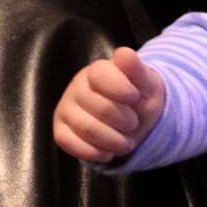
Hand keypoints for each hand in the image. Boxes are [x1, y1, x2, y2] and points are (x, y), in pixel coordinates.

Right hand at [52, 46, 165, 163]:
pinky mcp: (60, 129)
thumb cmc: (138, 98)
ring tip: (126, 143)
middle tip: (133, 124)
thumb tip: (125, 53)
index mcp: (97, 70)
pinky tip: (107, 152)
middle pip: (99, 107)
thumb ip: (136, 70)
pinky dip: (92, 152)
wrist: (132, 118)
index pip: (101, 75)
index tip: (135, 97)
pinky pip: (68, 143)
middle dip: (124, 121)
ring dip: (112, 141)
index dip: (122, 90)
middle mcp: (77, 87)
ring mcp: (66, 108)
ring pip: (85, 128)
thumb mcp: (145, 84)